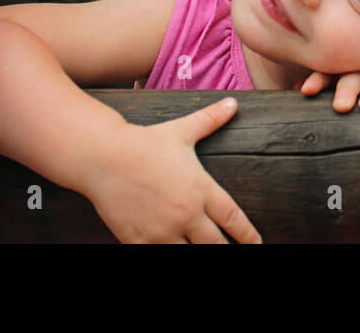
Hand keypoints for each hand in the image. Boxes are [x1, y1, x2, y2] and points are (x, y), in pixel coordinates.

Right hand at [81, 97, 261, 242]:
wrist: (103, 156)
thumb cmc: (145, 142)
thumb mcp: (182, 130)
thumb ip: (210, 120)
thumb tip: (234, 103)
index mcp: (200, 189)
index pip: (232, 218)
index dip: (247, 234)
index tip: (257, 243)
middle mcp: (185, 213)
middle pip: (215, 244)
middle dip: (226, 249)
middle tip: (234, 251)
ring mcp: (160, 230)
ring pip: (189, 255)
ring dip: (198, 253)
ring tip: (204, 250)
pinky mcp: (137, 240)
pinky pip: (158, 258)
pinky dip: (168, 256)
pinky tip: (174, 251)